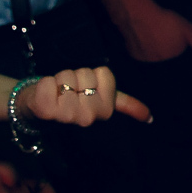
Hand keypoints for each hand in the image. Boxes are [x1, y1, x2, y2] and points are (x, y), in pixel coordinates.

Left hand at [22, 66, 151, 126]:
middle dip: (77, 76)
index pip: (105, 74)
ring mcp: (66, 116)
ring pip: (68, 76)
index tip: (87, 88)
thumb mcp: (101, 99)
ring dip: (60, 79)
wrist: (41, 108)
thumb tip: (150, 118)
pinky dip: (46, 83)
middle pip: (86, 74)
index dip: (94, 76)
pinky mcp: (45, 110)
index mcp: (104, 111)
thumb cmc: (72, 99)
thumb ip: (126, 105)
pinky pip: (49, 81)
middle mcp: (87, 117)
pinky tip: (47, 95)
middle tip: (70, 91)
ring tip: (58, 93)